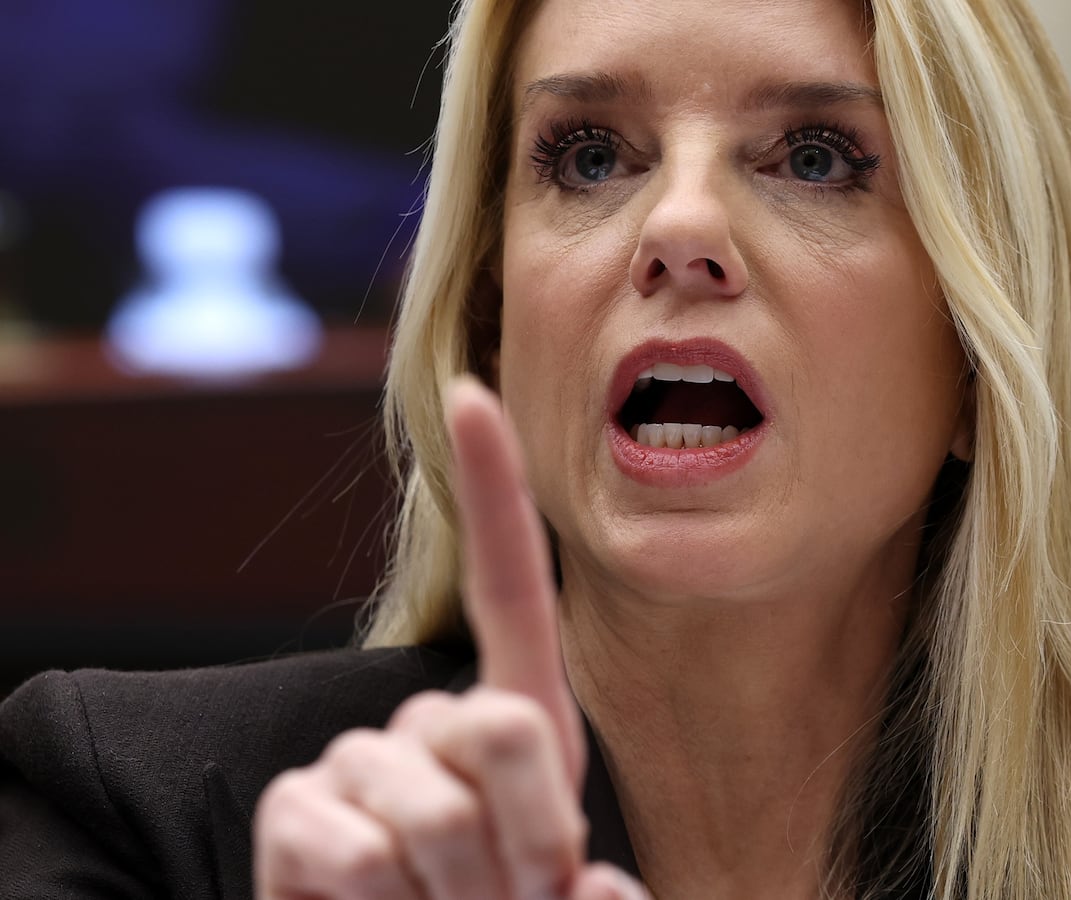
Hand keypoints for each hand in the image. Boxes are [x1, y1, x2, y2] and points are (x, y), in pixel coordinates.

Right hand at [254, 378, 650, 899]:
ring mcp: (350, 762)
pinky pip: (353, 855)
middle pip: (505, 726)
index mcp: (514, 727)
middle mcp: (427, 727)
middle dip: (528, 839)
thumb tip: (596, 882)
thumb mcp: (558, 893)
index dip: (492, 494)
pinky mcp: (289, 813)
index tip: (472, 394)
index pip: (507, 592)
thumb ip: (580, 876)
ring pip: (433, 810)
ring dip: (459, 896)